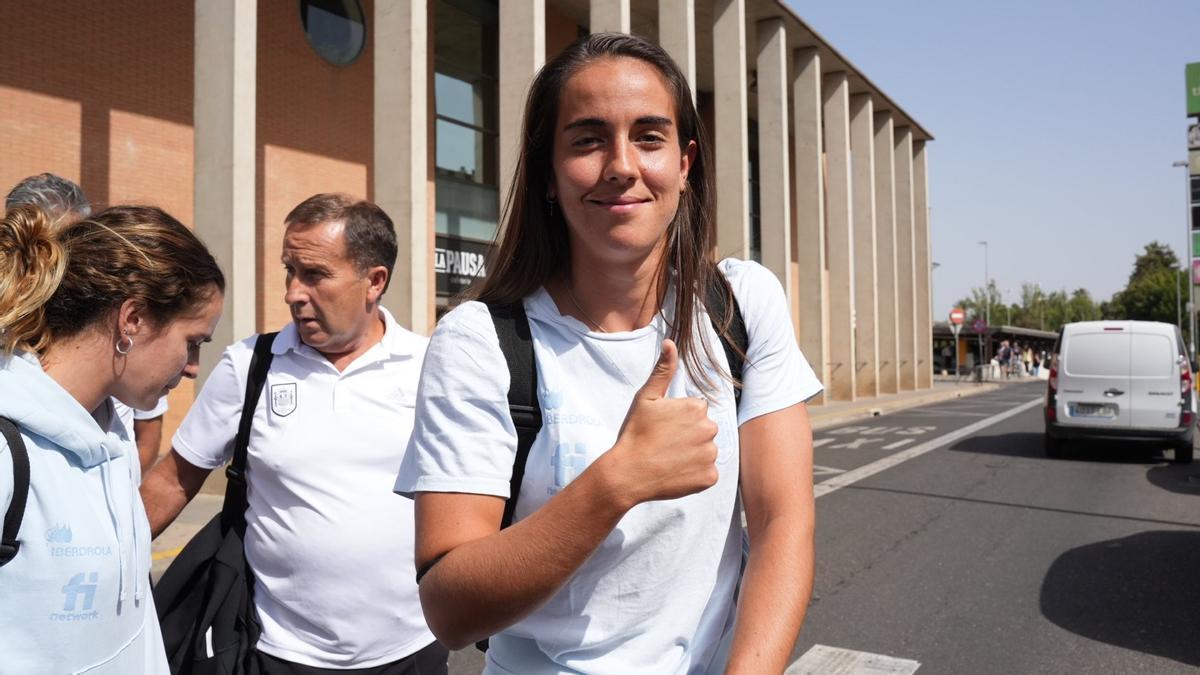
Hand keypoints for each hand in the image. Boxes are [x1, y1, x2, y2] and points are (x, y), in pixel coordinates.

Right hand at [603, 339, 719, 505]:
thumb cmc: (635, 433)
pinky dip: (694, 475)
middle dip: (688, 436)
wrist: (628, 473)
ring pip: (705, 451)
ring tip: (668, 459)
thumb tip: (670, 343)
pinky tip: (675, 473)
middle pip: (704, 430)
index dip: (679, 419)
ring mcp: (710, 455)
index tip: (663, 427)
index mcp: (696, 408)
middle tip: (665, 444)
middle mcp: (709, 429)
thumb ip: (663, 370)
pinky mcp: (709, 477)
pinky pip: (706, 473)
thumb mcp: (646, 398)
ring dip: (692, 455)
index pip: (696, 410)